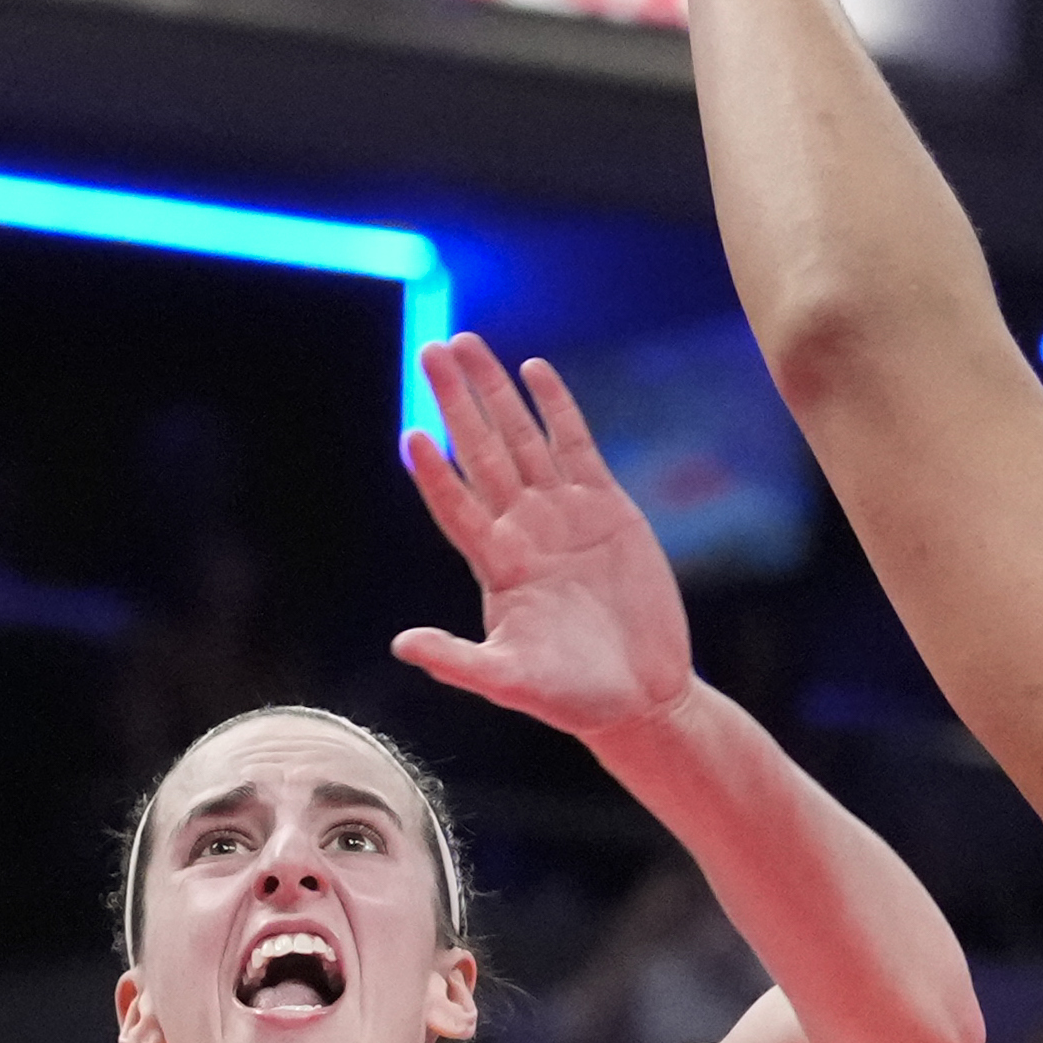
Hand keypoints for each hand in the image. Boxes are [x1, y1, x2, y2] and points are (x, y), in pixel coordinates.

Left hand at [394, 337, 694, 741]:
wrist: (641, 697)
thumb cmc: (572, 698)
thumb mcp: (510, 681)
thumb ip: (457, 660)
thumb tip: (402, 645)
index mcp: (496, 565)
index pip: (454, 505)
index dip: (432, 472)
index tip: (410, 435)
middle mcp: (522, 530)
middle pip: (480, 452)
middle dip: (455, 401)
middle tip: (432, 349)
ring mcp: (563, 514)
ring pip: (522, 437)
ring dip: (495, 391)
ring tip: (468, 344)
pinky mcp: (608, 508)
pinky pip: (576, 446)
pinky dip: (557, 408)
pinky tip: (534, 371)